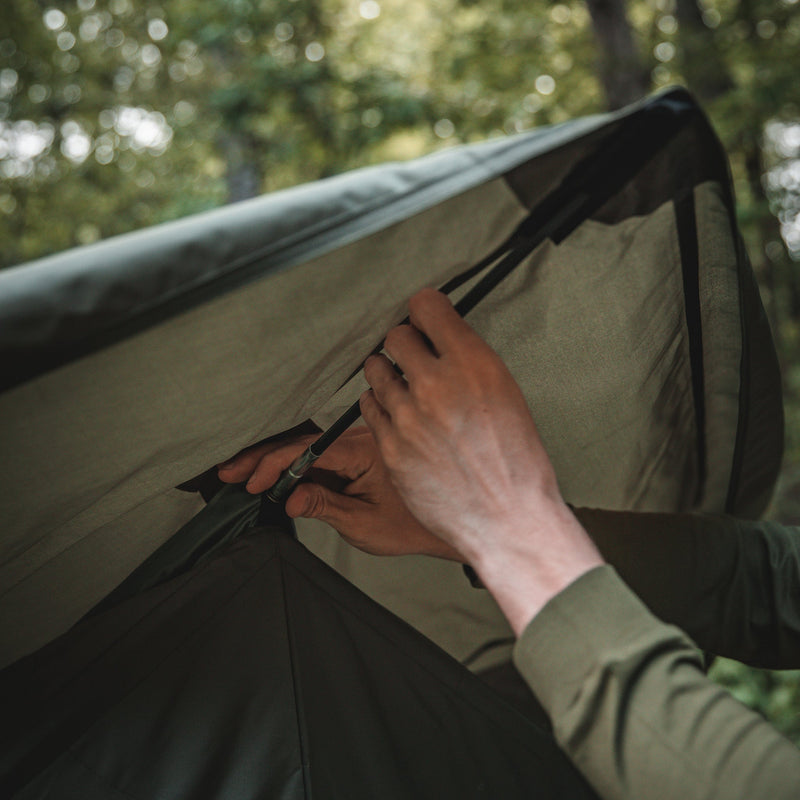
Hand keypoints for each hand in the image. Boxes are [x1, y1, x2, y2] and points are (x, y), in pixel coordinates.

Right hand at [217, 427, 462, 559]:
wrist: (441, 523)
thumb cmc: (410, 525)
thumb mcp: (364, 523)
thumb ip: (324, 506)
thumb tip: (288, 498)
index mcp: (364, 450)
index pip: (308, 451)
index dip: (275, 465)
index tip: (251, 484)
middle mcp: (359, 439)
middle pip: (300, 441)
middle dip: (262, 457)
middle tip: (229, 472)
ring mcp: (355, 445)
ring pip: (305, 446)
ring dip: (272, 459)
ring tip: (239, 472)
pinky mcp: (352, 455)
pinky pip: (316, 454)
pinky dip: (290, 464)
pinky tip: (268, 474)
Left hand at [359, 288, 603, 632]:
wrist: (507, 518)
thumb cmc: (515, 461)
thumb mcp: (505, 393)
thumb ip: (468, 361)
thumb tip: (441, 338)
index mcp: (473, 363)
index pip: (426, 306)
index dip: (424, 310)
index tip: (424, 318)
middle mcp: (436, 384)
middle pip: (396, 336)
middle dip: (405, 344)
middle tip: (415, 359)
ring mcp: (409, 416)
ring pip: (376, 370)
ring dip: (388, 374)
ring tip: (405, 390)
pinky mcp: (390, 446)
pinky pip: (369, 407)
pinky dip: (381, 407)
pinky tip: (399, 416)